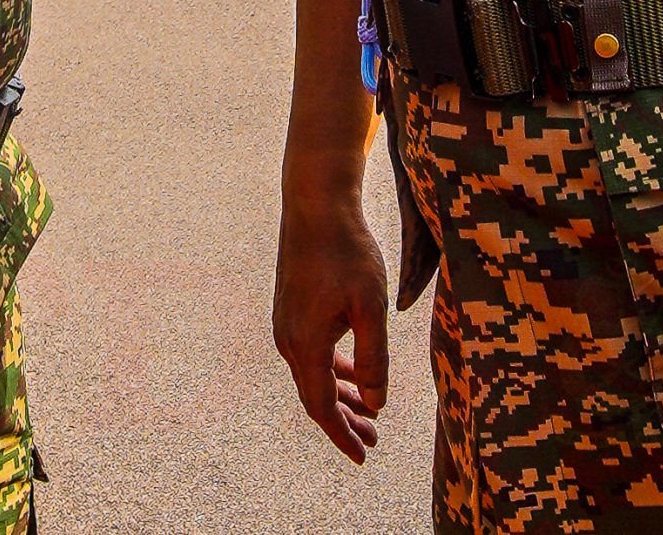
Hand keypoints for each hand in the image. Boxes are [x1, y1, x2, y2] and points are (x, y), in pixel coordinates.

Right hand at [272, 189, 390, 462]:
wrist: (315, 206)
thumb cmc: (348, 252)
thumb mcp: (370, 307)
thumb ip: (373, 358)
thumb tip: (376, 402)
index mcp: (306, 344)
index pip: (322, 407)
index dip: (343, 435)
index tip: (363, 457)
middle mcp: (288, 340)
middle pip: (315, 396)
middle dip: (344, 421)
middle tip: (373, 440)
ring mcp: (286, 324)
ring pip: (313, 375)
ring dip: (340, 395)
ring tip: (369, 411)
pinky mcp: (291, 309)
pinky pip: (311, 354)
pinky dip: (333, 370)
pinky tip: (353, 371)